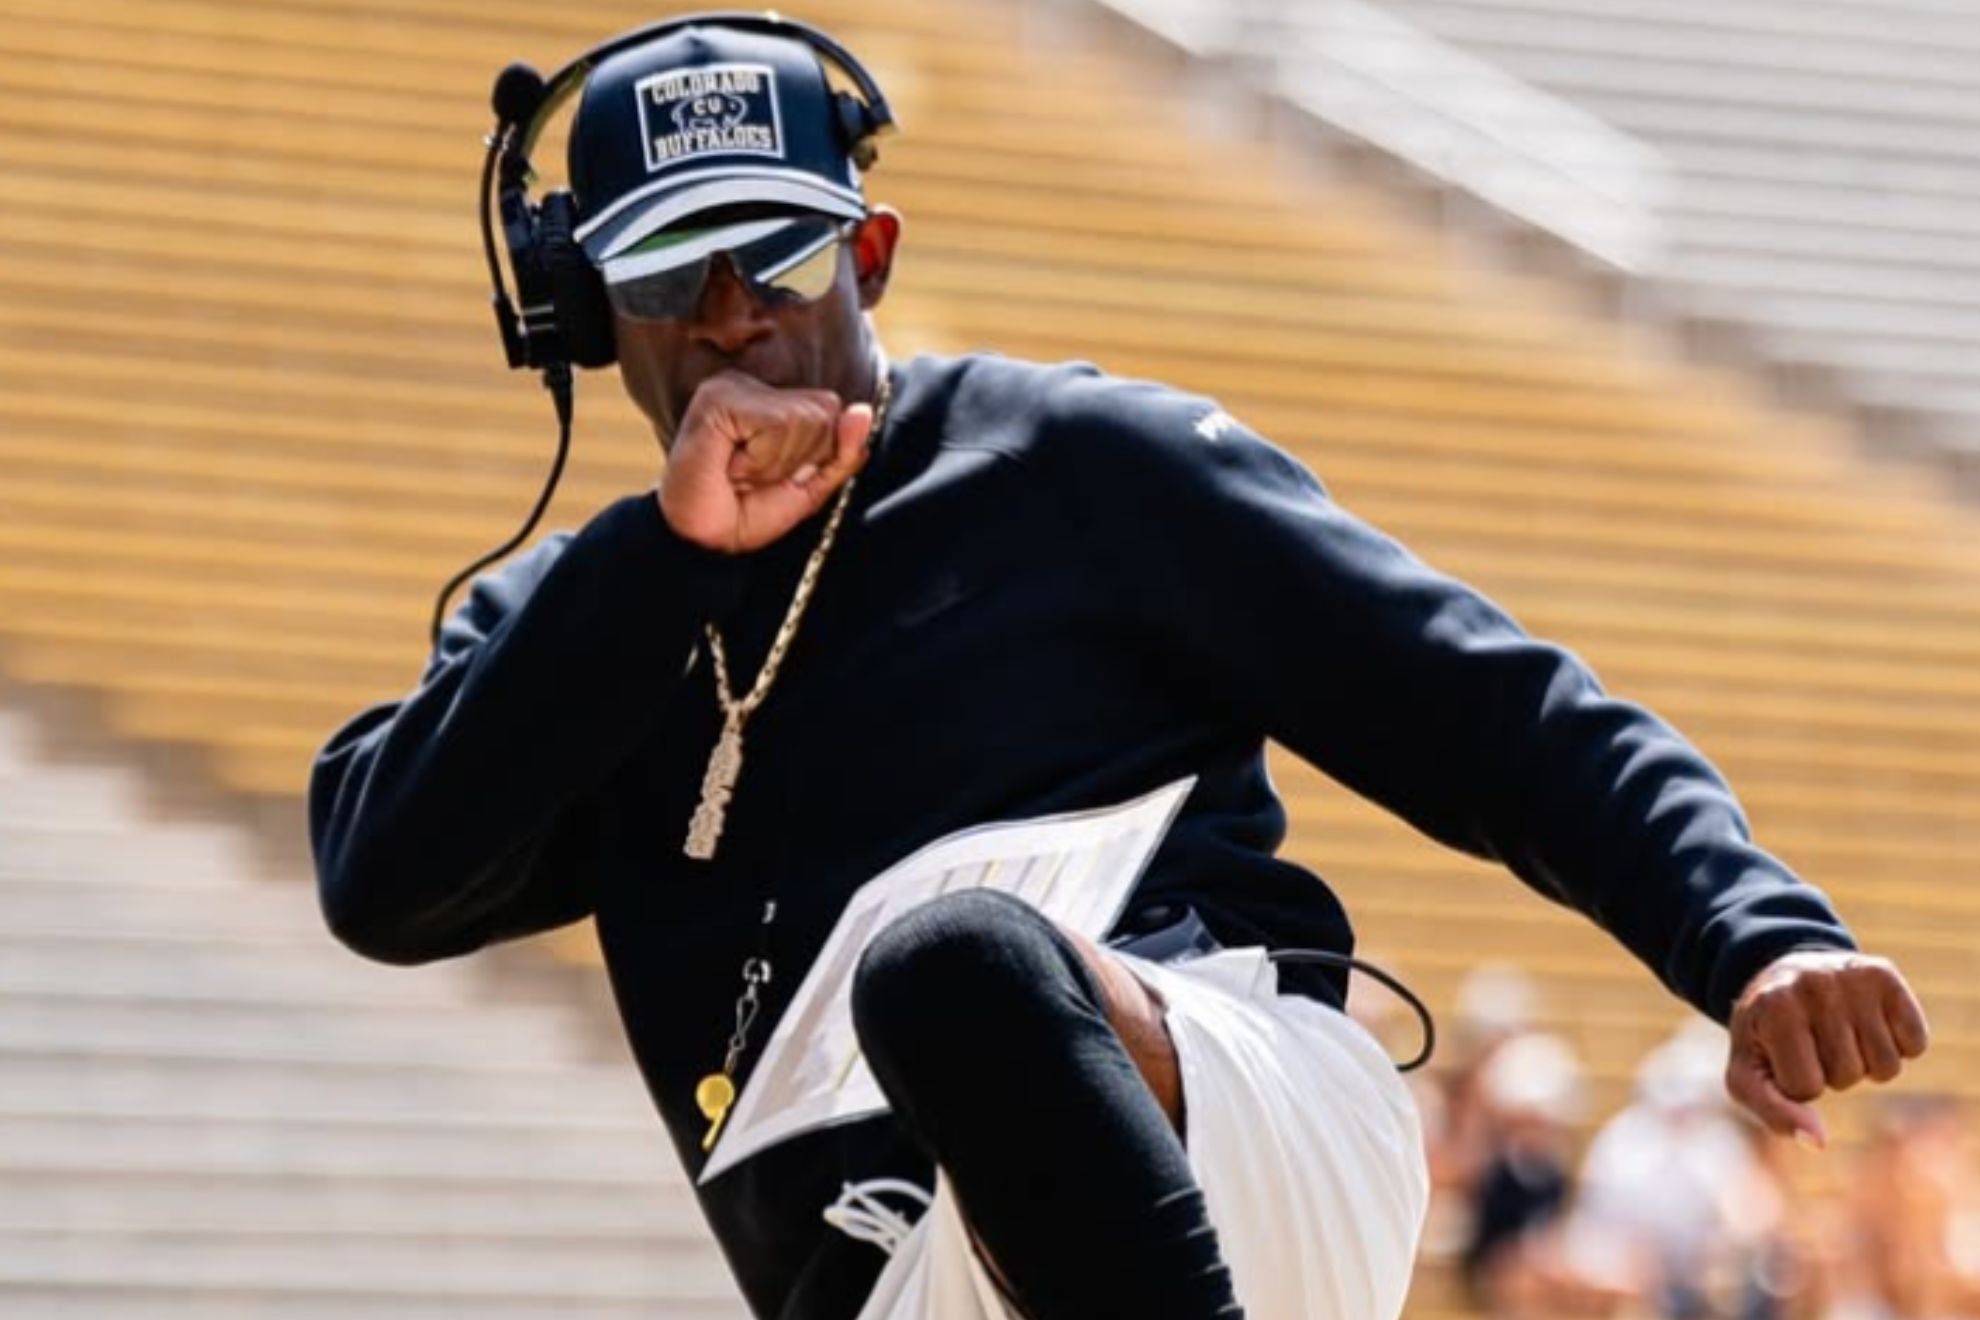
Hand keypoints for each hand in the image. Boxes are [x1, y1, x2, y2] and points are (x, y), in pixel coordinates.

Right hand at [658, 370, 874, 553]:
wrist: (705, 543)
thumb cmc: (749, 513)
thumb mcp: (811, 487)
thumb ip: (843, 453)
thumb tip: (864, 412)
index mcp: (774, 400)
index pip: (831, 410)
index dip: (816, 455)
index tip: (775, 476)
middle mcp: (753, 386)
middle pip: (824, 412)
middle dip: (799, 460)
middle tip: (755, 478)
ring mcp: (734, 387)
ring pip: (803, 419)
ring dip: (775, 463)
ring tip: (741, 474)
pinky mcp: (719, 398)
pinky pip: (776, 425)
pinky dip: (760, 461)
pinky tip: (730, 467)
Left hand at [1726, 949, 1928, 1147]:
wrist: (1782, 979)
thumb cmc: (1766, 1038)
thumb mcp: (1748, 1076)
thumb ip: (1774, 1114)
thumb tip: (1817, 1142)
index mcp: (1774, 1008)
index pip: (1806, 1088)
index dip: (1798, 1084)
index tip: (1785, 1056)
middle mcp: (1813, 985)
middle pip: (1848, 1076)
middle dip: (1832, 1073)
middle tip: (1814, 1042)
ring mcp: (1851, 977)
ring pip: (1887, 1066)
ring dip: (1867, 1062)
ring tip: (1840, 1033)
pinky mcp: (1885, 975)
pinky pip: (1915, 1044)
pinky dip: (1899, 1046)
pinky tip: (1869, 1023)